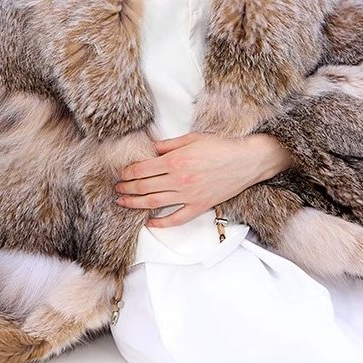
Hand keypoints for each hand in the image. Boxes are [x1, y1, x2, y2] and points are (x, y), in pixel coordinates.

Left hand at [114, 130, 293, 228]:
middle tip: (117, 189)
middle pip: (143, 187)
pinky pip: (175, 219)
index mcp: (174, 162)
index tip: (120, 174)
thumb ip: (168, 145)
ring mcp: (188, 196)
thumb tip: (151, 148)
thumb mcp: (192, 139)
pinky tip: (149, 222)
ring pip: (154, 203)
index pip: (142, 170)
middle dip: (126, 188)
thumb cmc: (220, 146)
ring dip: (135, 204)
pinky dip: (160, 223)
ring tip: (123, 202)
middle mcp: (178, 180)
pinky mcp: (199, 207)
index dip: (127, 173)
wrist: (246, 160)